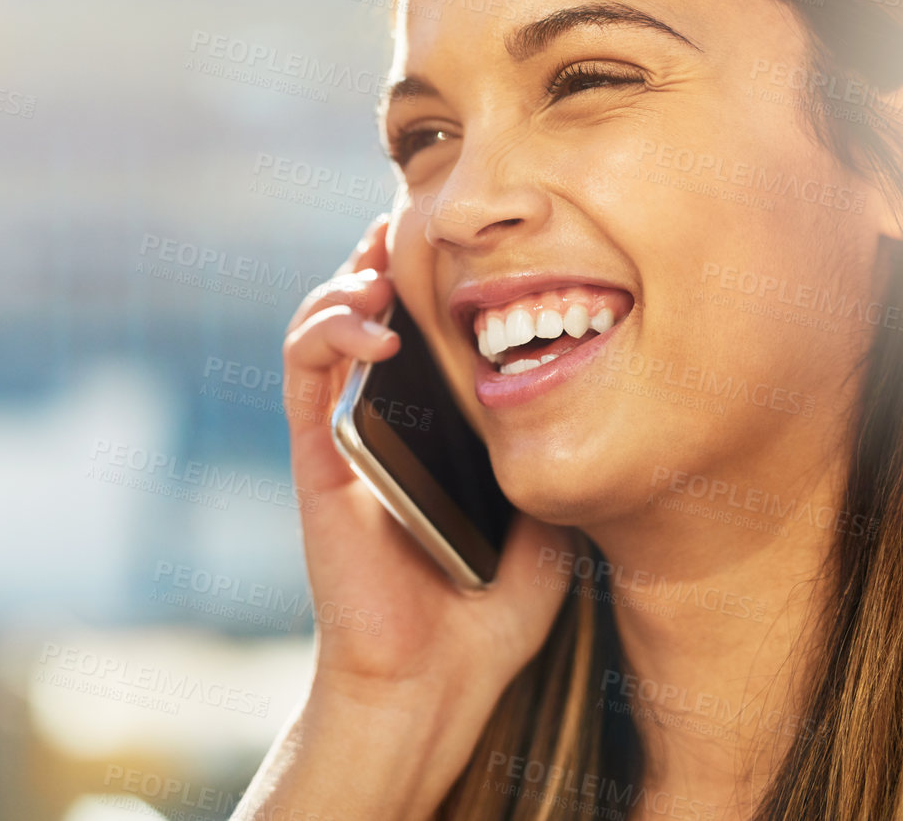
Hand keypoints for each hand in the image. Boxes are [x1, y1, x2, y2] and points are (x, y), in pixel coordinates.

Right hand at [263, 212, 573, 815]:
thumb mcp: (548, 513)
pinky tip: (377, 321)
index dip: (433, 270)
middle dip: (385, 250)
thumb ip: (553, 451)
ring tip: (387, 264)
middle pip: (366, 304)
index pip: (420, 324)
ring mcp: (343, 432)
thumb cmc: (488, 613)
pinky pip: (306, 369)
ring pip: (324, 321)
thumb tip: (595, 392)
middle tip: (415, 219)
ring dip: (349, 277)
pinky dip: (332, 328)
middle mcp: (380, 418)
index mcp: (429, 425)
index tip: (471, 234)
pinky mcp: (317, 454)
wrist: (434, 682)